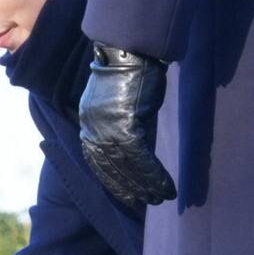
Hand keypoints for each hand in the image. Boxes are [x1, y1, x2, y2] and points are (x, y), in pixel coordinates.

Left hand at [79, 47, 176, 208]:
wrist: (130, 51)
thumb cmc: (128, 75)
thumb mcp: (115, 105)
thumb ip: (118, 127)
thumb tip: (130, 152)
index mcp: (88, 124)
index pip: (97, 162)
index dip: (112, 182)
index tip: (126, 196)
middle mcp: (93, 129)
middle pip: (111, 168)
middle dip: (130, 188)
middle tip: (146, 202)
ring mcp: (107, 128)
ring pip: (127, 167)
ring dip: (146, 185)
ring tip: (160, 198)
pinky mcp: (125, 124)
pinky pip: (140, 158)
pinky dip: (154, 174)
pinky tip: (165, 184)